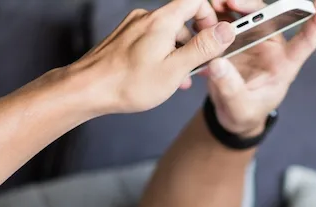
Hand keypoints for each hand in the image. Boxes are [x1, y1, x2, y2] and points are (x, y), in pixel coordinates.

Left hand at [68, 0, 236, 114]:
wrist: (88, 89)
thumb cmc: (128, 83)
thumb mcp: (175, 68)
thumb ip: (203, 48)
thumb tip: (227, 30)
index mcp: (162, 21)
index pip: (195, 1)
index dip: (210, 18)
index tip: (214, 39)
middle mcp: (147, 18)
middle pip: (183, 19)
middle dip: (195, 42)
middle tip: (198, 66)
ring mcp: (134, 27)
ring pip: (168, 33)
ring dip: (179, 52)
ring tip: (178, 78)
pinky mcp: (125, 37)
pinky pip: (153, 40)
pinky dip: (163, 54)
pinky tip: (161, 76)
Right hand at [203, 0, 315, 136]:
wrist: (230, 114)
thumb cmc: (245, 113)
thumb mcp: (240, 108)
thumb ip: (231, 89)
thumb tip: (218, 64)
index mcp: (284, 64)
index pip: (307, 40)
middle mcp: (270, 48)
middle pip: (269, 17)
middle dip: (251, 5)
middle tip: (230, 1)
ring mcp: (252, 42)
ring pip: (246, 14)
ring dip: (230, 5)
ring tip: (214, 4)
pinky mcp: (233, 40)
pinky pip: (226, 21)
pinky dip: (215, 14)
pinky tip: (202, 14)